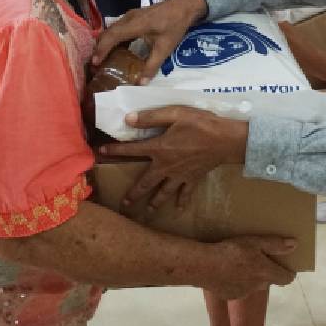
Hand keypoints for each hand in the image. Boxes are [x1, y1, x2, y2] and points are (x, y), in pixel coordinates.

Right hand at [92, 0, 208, 83]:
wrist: (184, 5)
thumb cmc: (175, 25)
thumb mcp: (165, 48)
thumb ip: (152, 65)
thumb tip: (141, 83)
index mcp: (134, 24)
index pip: (112, 36)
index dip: (102, 49)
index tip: (95, 63)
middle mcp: (128, 18)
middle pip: (108, 33)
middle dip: (99, 48)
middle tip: (95, 65)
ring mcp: (130, 15)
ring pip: (112, 29)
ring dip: (105, 43)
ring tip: (103, 59)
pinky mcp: (133, 16)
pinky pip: (118, 28)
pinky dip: (114, 39)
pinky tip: (117, 50)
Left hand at [97, 106, 248, 209]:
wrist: (225, 140)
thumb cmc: (200, 123)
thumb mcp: (175, 114)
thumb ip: (151, 117)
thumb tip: (128, 119)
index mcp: (159, 148)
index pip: (132, 150)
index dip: (115, 150)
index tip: (100, 152)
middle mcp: (166, 166)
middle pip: (145, 182)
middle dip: (133, 194)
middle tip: (124, 204)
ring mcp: (179, 175)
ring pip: (163, 192)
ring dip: (154, 203)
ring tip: (147, 212)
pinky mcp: (193, 179)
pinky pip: (186, 193)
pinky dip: (182, 201)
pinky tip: (179, 209)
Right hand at [205, 236, 297, 299]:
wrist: (204, 266)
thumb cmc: (231, 251)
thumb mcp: (254, 242)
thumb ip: (275, 244)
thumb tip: (294, 245)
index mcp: (266, 273)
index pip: (286, 278)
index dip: (289, 273)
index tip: (287, 267)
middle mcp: (258, 286)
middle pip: (268, 280)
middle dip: (267, 271)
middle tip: (259, 259)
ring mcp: (243, 293)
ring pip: (253, 285)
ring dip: (251, 277)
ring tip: (240, 264)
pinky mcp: (230, 296)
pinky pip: (238, 289)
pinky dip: (237, 282)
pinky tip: (227, 272)